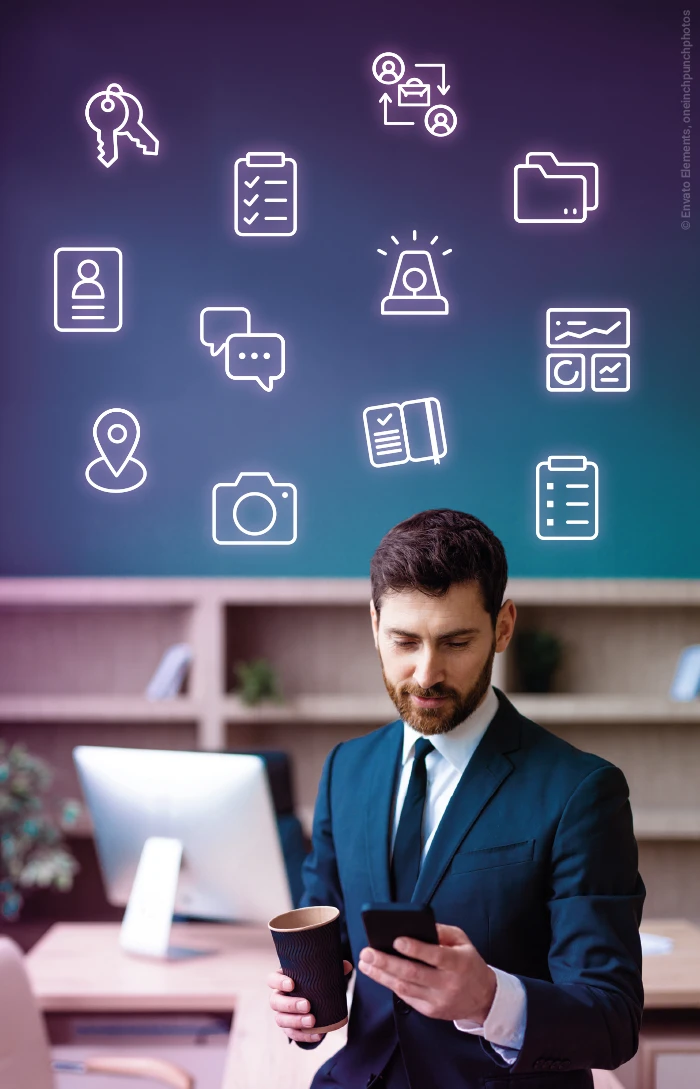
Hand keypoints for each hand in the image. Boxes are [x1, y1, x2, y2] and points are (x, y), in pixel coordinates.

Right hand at [267, 960, 352, 1042]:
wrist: (311, 999)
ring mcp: (281, 1014)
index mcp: (282, 980)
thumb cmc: (312, 982)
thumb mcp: (319, 974)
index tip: (292, 984)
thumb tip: (347, 966)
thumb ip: (332, 968)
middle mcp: (278, 998)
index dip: (279, 982)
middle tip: (307, 1005)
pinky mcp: (289, 1028)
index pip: (272, 980)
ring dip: (296, 1021)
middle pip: (275, 1002)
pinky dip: (305, 1036)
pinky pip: (293, 1034)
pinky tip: (317, 1034)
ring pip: (281, 1020)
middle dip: (290, 1005)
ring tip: (312, 1021)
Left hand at [358, 923, 495, 1022]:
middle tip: (367, 952)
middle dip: (386, 962)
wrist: (483, 998)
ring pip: (405, 988)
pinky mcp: (431, 1012)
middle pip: (413, 974)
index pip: (435, 956)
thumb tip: (415, 925)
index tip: (395, 940)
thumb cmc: (468, 963)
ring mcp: (438, 1000)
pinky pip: (407, 998)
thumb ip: (441, 931)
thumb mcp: (462, 941)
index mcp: (458, 963)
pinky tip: (379, 974)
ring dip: (381, 975)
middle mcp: (448, 984)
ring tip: (365, 964)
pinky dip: (391, 985)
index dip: (415, 949)